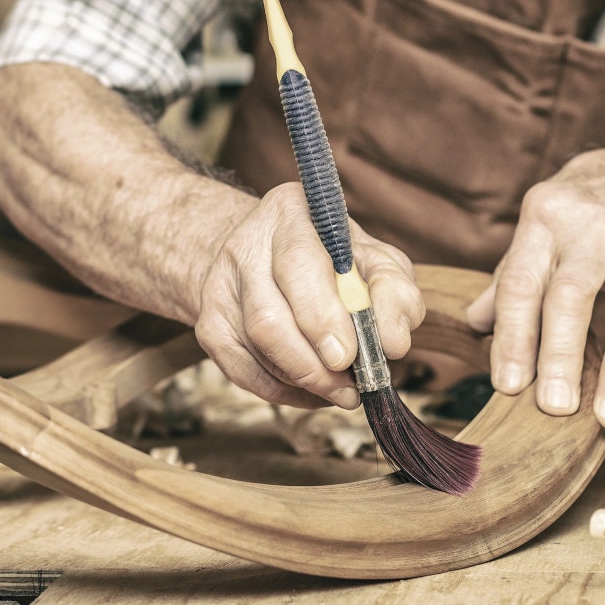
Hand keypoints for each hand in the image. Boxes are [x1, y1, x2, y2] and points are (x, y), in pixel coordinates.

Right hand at [195, 181, 424, 409]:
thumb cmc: (334, 260)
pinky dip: (286, 392)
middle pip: (268, 316)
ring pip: (257, 348)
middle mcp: (245, 244)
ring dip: (306, 380)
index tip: (349, 355)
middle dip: (313, 363)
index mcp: (289, 212)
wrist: (267, 257)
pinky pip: (245, 373)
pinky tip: (314, 391)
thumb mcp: (374, 259)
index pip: (298, 262)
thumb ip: (394, 291)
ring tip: (342, 390)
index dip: (323, 315)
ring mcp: (220, 286)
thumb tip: (392, 341)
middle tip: (350, 386)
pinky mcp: (210, 326)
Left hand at [465, 144, 604, 429]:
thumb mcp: (539, 234)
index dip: (514, 336)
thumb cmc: (580, 223)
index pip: (522, 282)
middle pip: (574, 296)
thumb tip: (472, 324)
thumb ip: (509, 281)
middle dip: (562, 354)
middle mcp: (593, 228)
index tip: (509, 385)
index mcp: (545, 218)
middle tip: (555, 408)